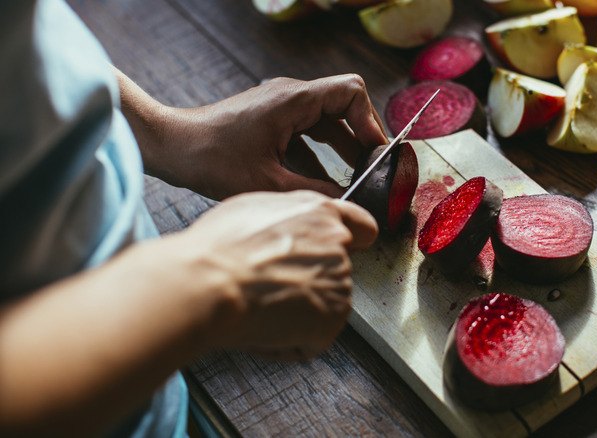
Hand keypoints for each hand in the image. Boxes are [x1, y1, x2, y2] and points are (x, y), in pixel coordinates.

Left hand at [119, 71, 387, 199]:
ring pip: (327, 121)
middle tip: (373, 169)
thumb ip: (314, 191)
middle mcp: (291, 96)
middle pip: (344, 106)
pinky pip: (308, 133)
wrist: (172, 147)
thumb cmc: (211, 158)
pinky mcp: (272, 121)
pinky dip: (321, 154)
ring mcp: (281, 107)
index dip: (370, 121)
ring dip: (343, 148)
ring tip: (357, 178)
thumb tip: (347, 202)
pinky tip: (326, 182)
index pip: (351, 92)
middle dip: (361, 137)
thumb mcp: (269, 183)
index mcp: (294, 100)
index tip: (376, 152)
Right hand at [179, 190, 377, 358]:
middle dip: (308, 281)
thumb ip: (289, 218)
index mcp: (320, 213)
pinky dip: (288, 342)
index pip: (362, 226)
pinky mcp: (333, 317)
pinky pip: (312, 338)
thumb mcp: (255, 209)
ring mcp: (339, 282)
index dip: (355, 240)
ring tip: (260, 304)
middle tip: (270, 286)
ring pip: (321, 304)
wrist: (210, 283)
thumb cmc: (219, 248)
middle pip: (335, 270)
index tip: (351, 249)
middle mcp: (337, 244)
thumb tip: (289, 230)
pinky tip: (263, 325)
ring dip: (297, 312)